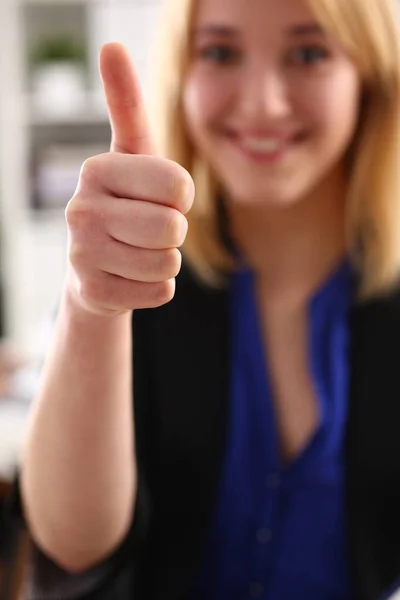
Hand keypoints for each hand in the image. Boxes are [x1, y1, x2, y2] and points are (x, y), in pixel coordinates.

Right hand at [65, 43, 194, 316]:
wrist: (96, 266)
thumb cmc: (126, 205)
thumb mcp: (132, 156)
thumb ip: (127, 106)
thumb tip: (110, 45)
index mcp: (97, 170)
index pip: (178, 186)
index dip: (180, 197)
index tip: (160, 197)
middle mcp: (80, 209)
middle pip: (173, 229)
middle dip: (173, 232)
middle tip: (147, 229)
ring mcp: (82, 254)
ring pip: (168, 264)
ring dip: (164, 261)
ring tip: (136, 252)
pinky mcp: (92, 293)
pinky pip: (160, 292)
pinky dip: (155, 288)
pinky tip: (129, 277)